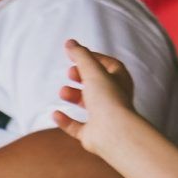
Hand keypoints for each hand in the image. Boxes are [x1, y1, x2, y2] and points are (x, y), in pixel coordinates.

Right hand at [56, 38, 146, 163]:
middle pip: (98, 84)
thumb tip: (69, 42)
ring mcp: (104, 118)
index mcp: (121, 82)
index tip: (76, 54)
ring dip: (74, 96)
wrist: (114, 132)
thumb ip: (81, 56)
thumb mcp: (93, 72)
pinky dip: (66, 121)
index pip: (110, 65)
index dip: (94, 58)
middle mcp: (115, 99)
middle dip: (82, 76)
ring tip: (63, 91)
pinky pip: (77, 127)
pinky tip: (55, 113)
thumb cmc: (108, 99)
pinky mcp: (93, 134)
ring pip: (88, 104)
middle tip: (71, 72)